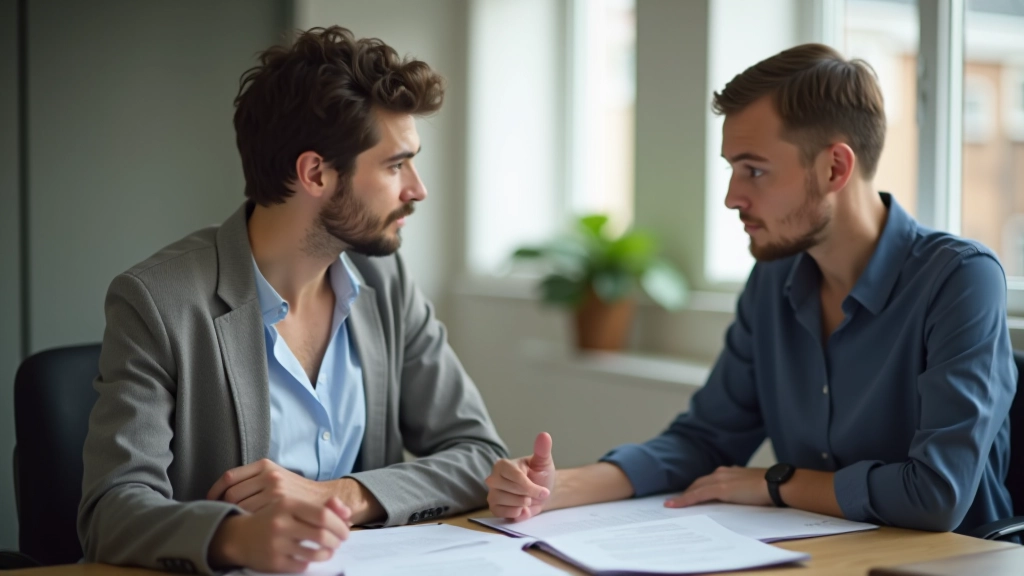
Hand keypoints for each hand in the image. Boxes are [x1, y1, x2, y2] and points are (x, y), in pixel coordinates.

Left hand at [207, 459, 334, 512]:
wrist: (324, 501)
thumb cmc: (297, 493)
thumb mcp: (278, 475)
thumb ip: (255, 478)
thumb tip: (222, 489)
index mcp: (265, 465)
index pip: (230, 477)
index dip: (216, 490)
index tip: (211, 500)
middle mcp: (269, 476)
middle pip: (231, 493)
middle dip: (222, 506)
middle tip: (220, 515)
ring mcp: (274, 491)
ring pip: (239, 506)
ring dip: (232, 516)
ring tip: (231, 523)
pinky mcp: (279, 506)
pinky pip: (251, 515)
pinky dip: (244, 522)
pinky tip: (243, 527)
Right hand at [208, 496, 350, 572]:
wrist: (239, 536)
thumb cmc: (273, 518)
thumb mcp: (293, 505)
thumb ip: (322, 505)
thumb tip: (347, 512)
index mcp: (287, 504)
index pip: (323, 515)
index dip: (339, 525)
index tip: (345, 531)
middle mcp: (280, 523)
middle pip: (321, 535)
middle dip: (337, 541)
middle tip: (339, 542)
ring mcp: (276, 544)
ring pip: (314, 553)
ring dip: (327, 553)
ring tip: (329, 551)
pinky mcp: (273, 562)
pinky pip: (302, 566)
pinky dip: (312, 563)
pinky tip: (311, 558)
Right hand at [486, 432, 554, 520]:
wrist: (541, 494)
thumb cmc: (540, 475)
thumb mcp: (543, 462)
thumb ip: (542, 449)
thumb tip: (544, 435)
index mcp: (503, 465)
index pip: (516, 477)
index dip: (531, 487)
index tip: (544, 491)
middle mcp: (493, 478)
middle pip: (511, 490)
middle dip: (527, 495)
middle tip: (533, 493)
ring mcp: (492, 493)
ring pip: (506, 502)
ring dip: (522, 504)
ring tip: (527, 500)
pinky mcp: (493, 507)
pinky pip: (502, 514)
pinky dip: (516, 514)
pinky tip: (522, 509)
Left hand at [663, 466, 771, 507]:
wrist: (777, 484)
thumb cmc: (769, 487)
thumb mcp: (751, 486)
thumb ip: (740, 488)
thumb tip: (736, 495)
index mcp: (729, 472)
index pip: (708, 480)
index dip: (697, 488)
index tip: (689, 494)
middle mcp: (721, 473)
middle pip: (698, 483)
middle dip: (687, 492)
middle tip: (676, 501)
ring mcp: (720, 480)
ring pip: (695, 488)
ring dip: (683, 497)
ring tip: (672, 505)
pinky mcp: (720, 489)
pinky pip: (697, 495)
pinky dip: (684, 500)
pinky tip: (674, 505)